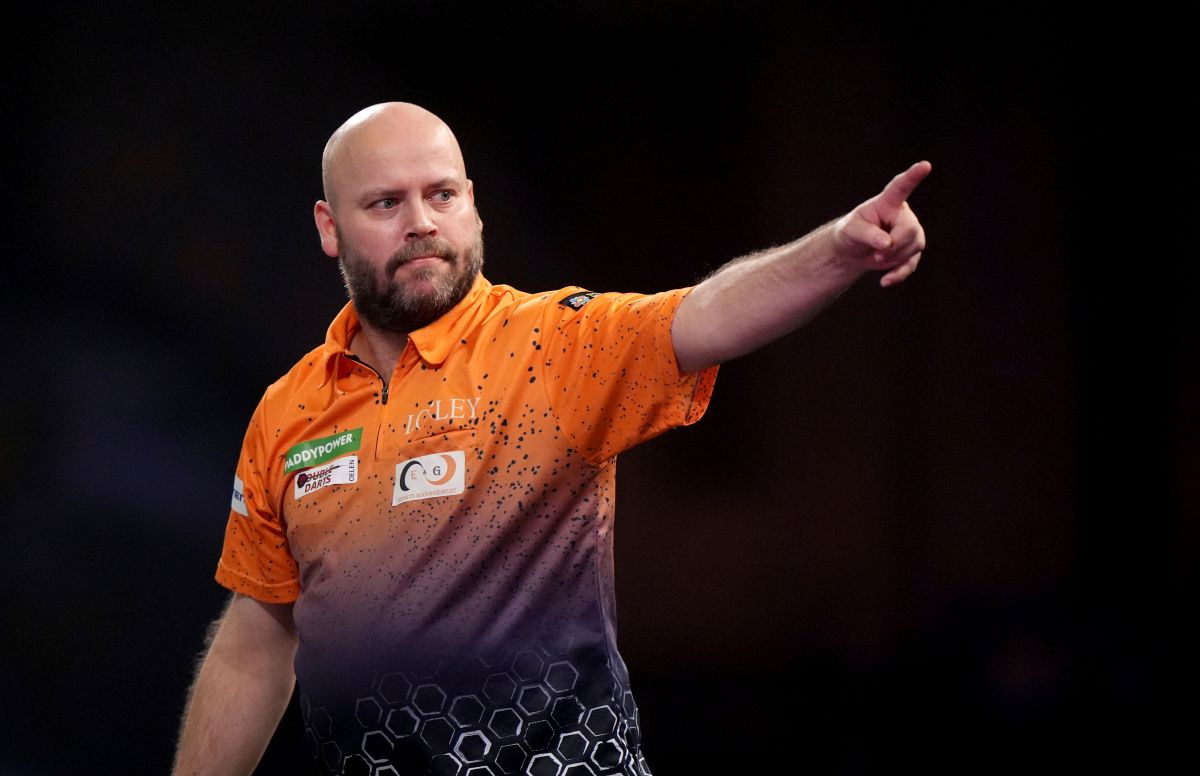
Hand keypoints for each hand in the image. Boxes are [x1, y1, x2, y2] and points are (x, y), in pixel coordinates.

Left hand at [833, 161, 930, 286]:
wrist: (853, 250)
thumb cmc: (851, 233)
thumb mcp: (852, 231)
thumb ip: (867, 234)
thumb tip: (886, 243)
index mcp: (888, 202)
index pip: (901, 187)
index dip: (913, 176)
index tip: (925, 165)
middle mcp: (903, 214)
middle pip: (911, 229)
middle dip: (895, 245)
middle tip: (877, 253)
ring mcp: (910, 232)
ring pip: (915, 246)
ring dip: (894, 258)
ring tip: (876, 257)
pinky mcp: (911, 250)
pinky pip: (912, 264)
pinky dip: (899, 274)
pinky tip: (885, 282)